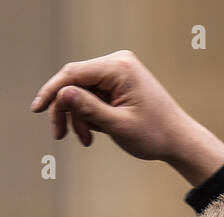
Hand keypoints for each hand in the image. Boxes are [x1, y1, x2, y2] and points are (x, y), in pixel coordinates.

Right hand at [31, 49, 223, 185]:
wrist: (181, 141)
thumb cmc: (156, 135)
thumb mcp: (119, 126)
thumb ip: (90, 109)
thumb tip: (63, 93)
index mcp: (119, 68)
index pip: (73, 73)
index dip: (52, 91)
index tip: (37, 109)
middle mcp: (118, 63)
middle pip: (75, 82)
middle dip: (67, 110)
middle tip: (60, 135)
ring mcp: (119, 71)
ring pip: (82, 91)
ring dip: (79, 116)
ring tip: (86, 140)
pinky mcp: (120, 83)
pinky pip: (93, 95)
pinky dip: (90, 114)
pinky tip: (94, 133)